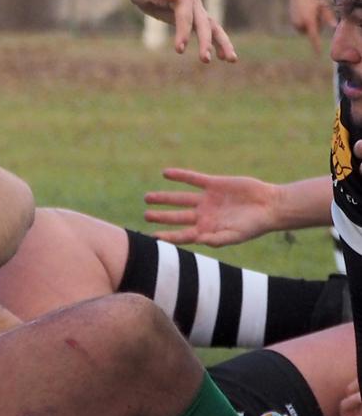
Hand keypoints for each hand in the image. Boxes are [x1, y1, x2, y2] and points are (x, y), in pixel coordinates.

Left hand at [123, 0, 236, 63]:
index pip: (185, 16)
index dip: (183, 32)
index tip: (179, 49)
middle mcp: (194, 3)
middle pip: (204, 24)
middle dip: (205, 42)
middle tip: (205, 60)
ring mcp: (196, 10)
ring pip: (213, 28)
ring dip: (222, 44)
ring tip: (231, 60)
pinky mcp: (194, 18)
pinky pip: (208, 31)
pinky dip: (217, 43)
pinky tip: (223, 57)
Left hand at [142, 167, 278, 245]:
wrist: (271, 205)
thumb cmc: (254, 225)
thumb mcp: (235, 235)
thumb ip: (216, 239)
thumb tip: (198, 241)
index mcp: (207, 229)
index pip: (182, 234)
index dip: (168, 236)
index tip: (152, 238)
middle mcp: (204, 215)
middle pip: (177, 216)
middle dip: (161, 216)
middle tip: (146, 215)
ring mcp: (207, 199)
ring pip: (180, 198)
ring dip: (164, 197)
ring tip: (147, 198)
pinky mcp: (214, 184)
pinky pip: (193, 179)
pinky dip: (180, 176)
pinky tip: (166, 173)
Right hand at [287, 0, 333, 51]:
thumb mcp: (323, 6)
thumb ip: (328, 17)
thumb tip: (334, 27)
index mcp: (309, 21)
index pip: (314, 36)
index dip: (316, 45)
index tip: (318, 54)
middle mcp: (300, 24)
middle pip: (313, 32)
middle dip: (317, 26)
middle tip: (316, 12)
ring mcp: (295, 24)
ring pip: (308, 30)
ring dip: (311, 23)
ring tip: (309, 11)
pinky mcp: (292, 23)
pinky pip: (303, 27)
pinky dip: (305, 22)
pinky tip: (304, 12)